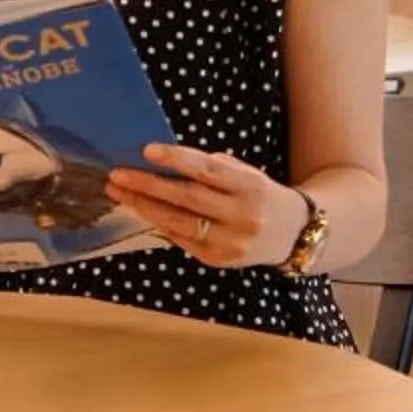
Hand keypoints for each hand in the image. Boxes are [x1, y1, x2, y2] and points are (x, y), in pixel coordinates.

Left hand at [109, 144, 306, 269]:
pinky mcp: (219, 260)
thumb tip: (164, 161)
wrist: (294, 235)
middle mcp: (242, 216)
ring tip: (119, 193)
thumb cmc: (260, 196)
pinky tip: (141, 211)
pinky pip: (182, 240)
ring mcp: (230, 242)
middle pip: (187, 199)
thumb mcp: (247, 175)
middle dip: (147, 186)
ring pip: (179, 223)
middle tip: (117, 175)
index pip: (208, 171)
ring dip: (145, 207)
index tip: (146, 150)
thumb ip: (213, 169)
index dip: (177, 160)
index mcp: (250, 188)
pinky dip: (160, 224)